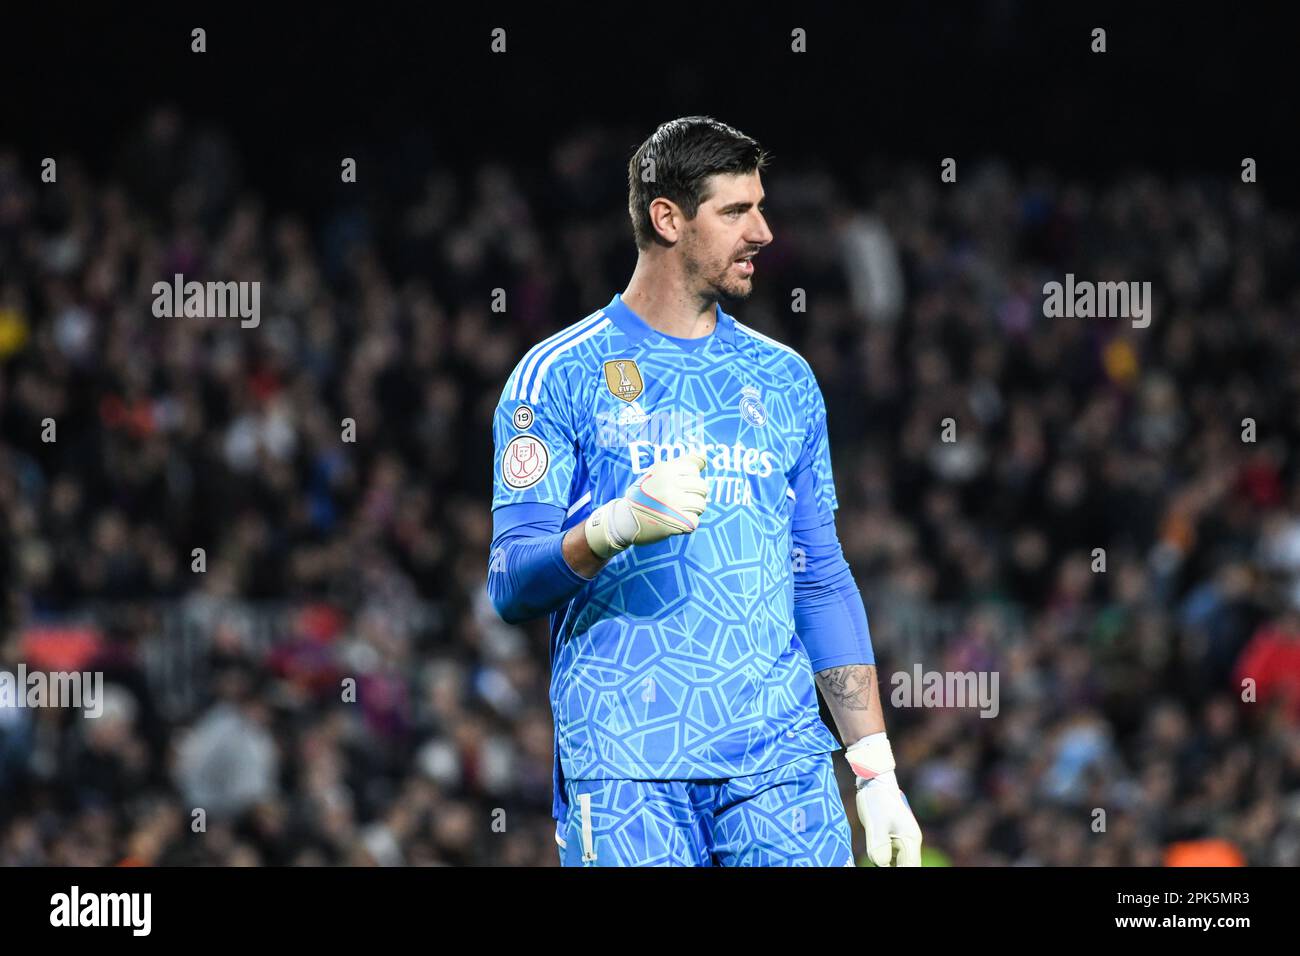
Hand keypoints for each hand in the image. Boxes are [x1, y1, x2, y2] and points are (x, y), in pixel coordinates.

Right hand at [584, 452, 707, 558]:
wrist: (625, 520)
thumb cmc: (644, 494)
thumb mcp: (658, 472)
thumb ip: (682, 462)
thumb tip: (704, 453)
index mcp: (665, 470)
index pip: (694, 470)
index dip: (689, 478)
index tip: (678, 485)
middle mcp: (669, 485)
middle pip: (702, 487)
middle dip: (694, 494)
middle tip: (679, 500)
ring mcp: (673, 505)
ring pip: (701, 505)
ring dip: (692, 509)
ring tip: (678, 511)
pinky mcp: (675, 523)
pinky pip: (695, 521)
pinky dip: (687, 523)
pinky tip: (675, 521)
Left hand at [845, 733, 922, 866]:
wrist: (873, 781)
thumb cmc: (876, 800)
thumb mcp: (876, 825)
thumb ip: (879, 848)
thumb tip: (881, 864)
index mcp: (911, 840)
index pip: (910, 867)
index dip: (901, 873)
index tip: (884, 868)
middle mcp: (909, 842)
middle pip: (904, 866)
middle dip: (892, 868)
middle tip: (877, 861)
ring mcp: (901, 840)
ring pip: (895, 862)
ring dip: (887, 863)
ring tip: (874, 850)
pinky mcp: (891, 837)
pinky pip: (889, 855)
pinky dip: (882, 859)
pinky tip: (873, 851)